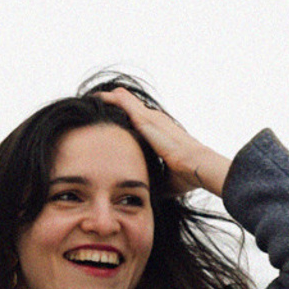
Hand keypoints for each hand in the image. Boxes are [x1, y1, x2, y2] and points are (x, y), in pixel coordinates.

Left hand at [95, 85, 231, 199]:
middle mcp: (155, 121)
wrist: (195, 165)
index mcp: (160, 133)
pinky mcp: (145, 118)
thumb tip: (142, 191)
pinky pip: (122, 101)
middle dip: (115, 108)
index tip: (111, 126)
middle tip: (96, 108)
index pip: (140, 123)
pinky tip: (95, 97)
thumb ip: (152, 177)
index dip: (126, 122)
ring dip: (109, 100)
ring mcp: (150, 117)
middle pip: (131, 107)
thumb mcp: (164, 177)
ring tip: (93, 99)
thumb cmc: (185, 175)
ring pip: (125, 100)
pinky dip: (108, 99)